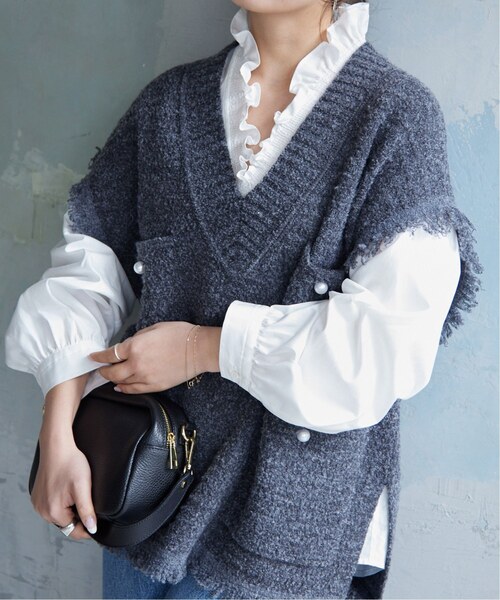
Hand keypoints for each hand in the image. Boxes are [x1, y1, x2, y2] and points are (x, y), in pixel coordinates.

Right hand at [32, 431, 96, 540]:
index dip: (87, 530)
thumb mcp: (83, 487)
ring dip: (69, 511)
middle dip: (78, 519)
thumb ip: (86, 510)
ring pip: (58, 515)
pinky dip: (60, 504)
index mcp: (53, 511)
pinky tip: (67, 492)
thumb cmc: (70, 463)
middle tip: (88, 506)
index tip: (96, 526)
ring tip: (77, 496)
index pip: (73, 531)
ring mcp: (38, 504)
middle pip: (65, 524)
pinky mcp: (37, 496)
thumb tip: (92, 529)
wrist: (57, 447)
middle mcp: (42, 511)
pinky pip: (51, 506)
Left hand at [88, 322, 221, 393]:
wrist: (199, 349)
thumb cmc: (180, 335)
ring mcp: (145, 377)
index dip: (99, 356)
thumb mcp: (154, 328)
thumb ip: (137, 338)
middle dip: (103, 370)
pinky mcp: (155, 386)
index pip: (110, 353)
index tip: (93, 357)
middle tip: (99, 369)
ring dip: (112, 380)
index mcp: (135, 346)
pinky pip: (134, 390)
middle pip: (112, 371)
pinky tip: (120, 387)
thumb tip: (128, 345)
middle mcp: (137, 363)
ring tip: (108, 377)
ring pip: (121, 382)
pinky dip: (124, 389)